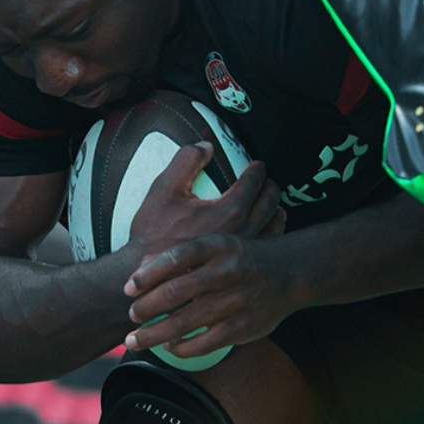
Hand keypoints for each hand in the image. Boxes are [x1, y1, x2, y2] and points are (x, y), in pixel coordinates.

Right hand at [121, 142, 281, 265]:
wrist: (148, 276)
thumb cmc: (154, 236)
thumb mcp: (164, 189)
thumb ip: (186, 160)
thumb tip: (206, 146)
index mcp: (229, 211)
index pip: (254, 182)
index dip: (257, 169)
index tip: (256, 166)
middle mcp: (244, 232)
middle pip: (271, 202)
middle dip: (270, 187)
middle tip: (266, 181)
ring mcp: (245, 253)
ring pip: (275, 225)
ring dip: (275, 210)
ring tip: (271, 205)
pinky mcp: (242, 268)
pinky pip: (268, 246)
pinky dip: (271, 233)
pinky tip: (264, 230)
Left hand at [123, 198, 288, 357]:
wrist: (286, 273)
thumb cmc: (238, 258)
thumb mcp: (216, 244)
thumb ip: (184, 256)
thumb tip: (140, 269)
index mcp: (216, 245)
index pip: (174, 258)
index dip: (147, 274)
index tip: (127, 288)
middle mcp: (226, 271)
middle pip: (175, 292)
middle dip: (146, 307)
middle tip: (131, 315)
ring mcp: (236, 300)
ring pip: (185, 322)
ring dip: (154, 333)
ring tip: (135, 339)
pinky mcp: (243, 327)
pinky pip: (205, 343)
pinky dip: (182, 347)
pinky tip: (169, 347)